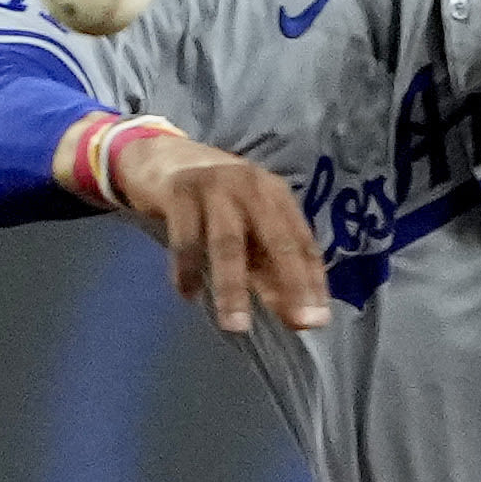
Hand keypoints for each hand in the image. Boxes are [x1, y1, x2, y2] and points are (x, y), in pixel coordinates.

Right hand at [110, 130, 332, 334]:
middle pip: (277, 240)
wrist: (162, 156)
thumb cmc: (215, 201)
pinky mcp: (179, 193)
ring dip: (233, 287)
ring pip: (228, 244)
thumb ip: (269, 269)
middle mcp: (252, 187)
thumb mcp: (248, 228)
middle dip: (290, 283)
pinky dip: (186, 270)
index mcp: (276, 195)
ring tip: (235, 325)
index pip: (302, 242)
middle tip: (297, 323)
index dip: (312, 281)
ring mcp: (215, 187)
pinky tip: (188, 295)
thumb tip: (294, 317)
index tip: (317, 319)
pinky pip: (185, 240)